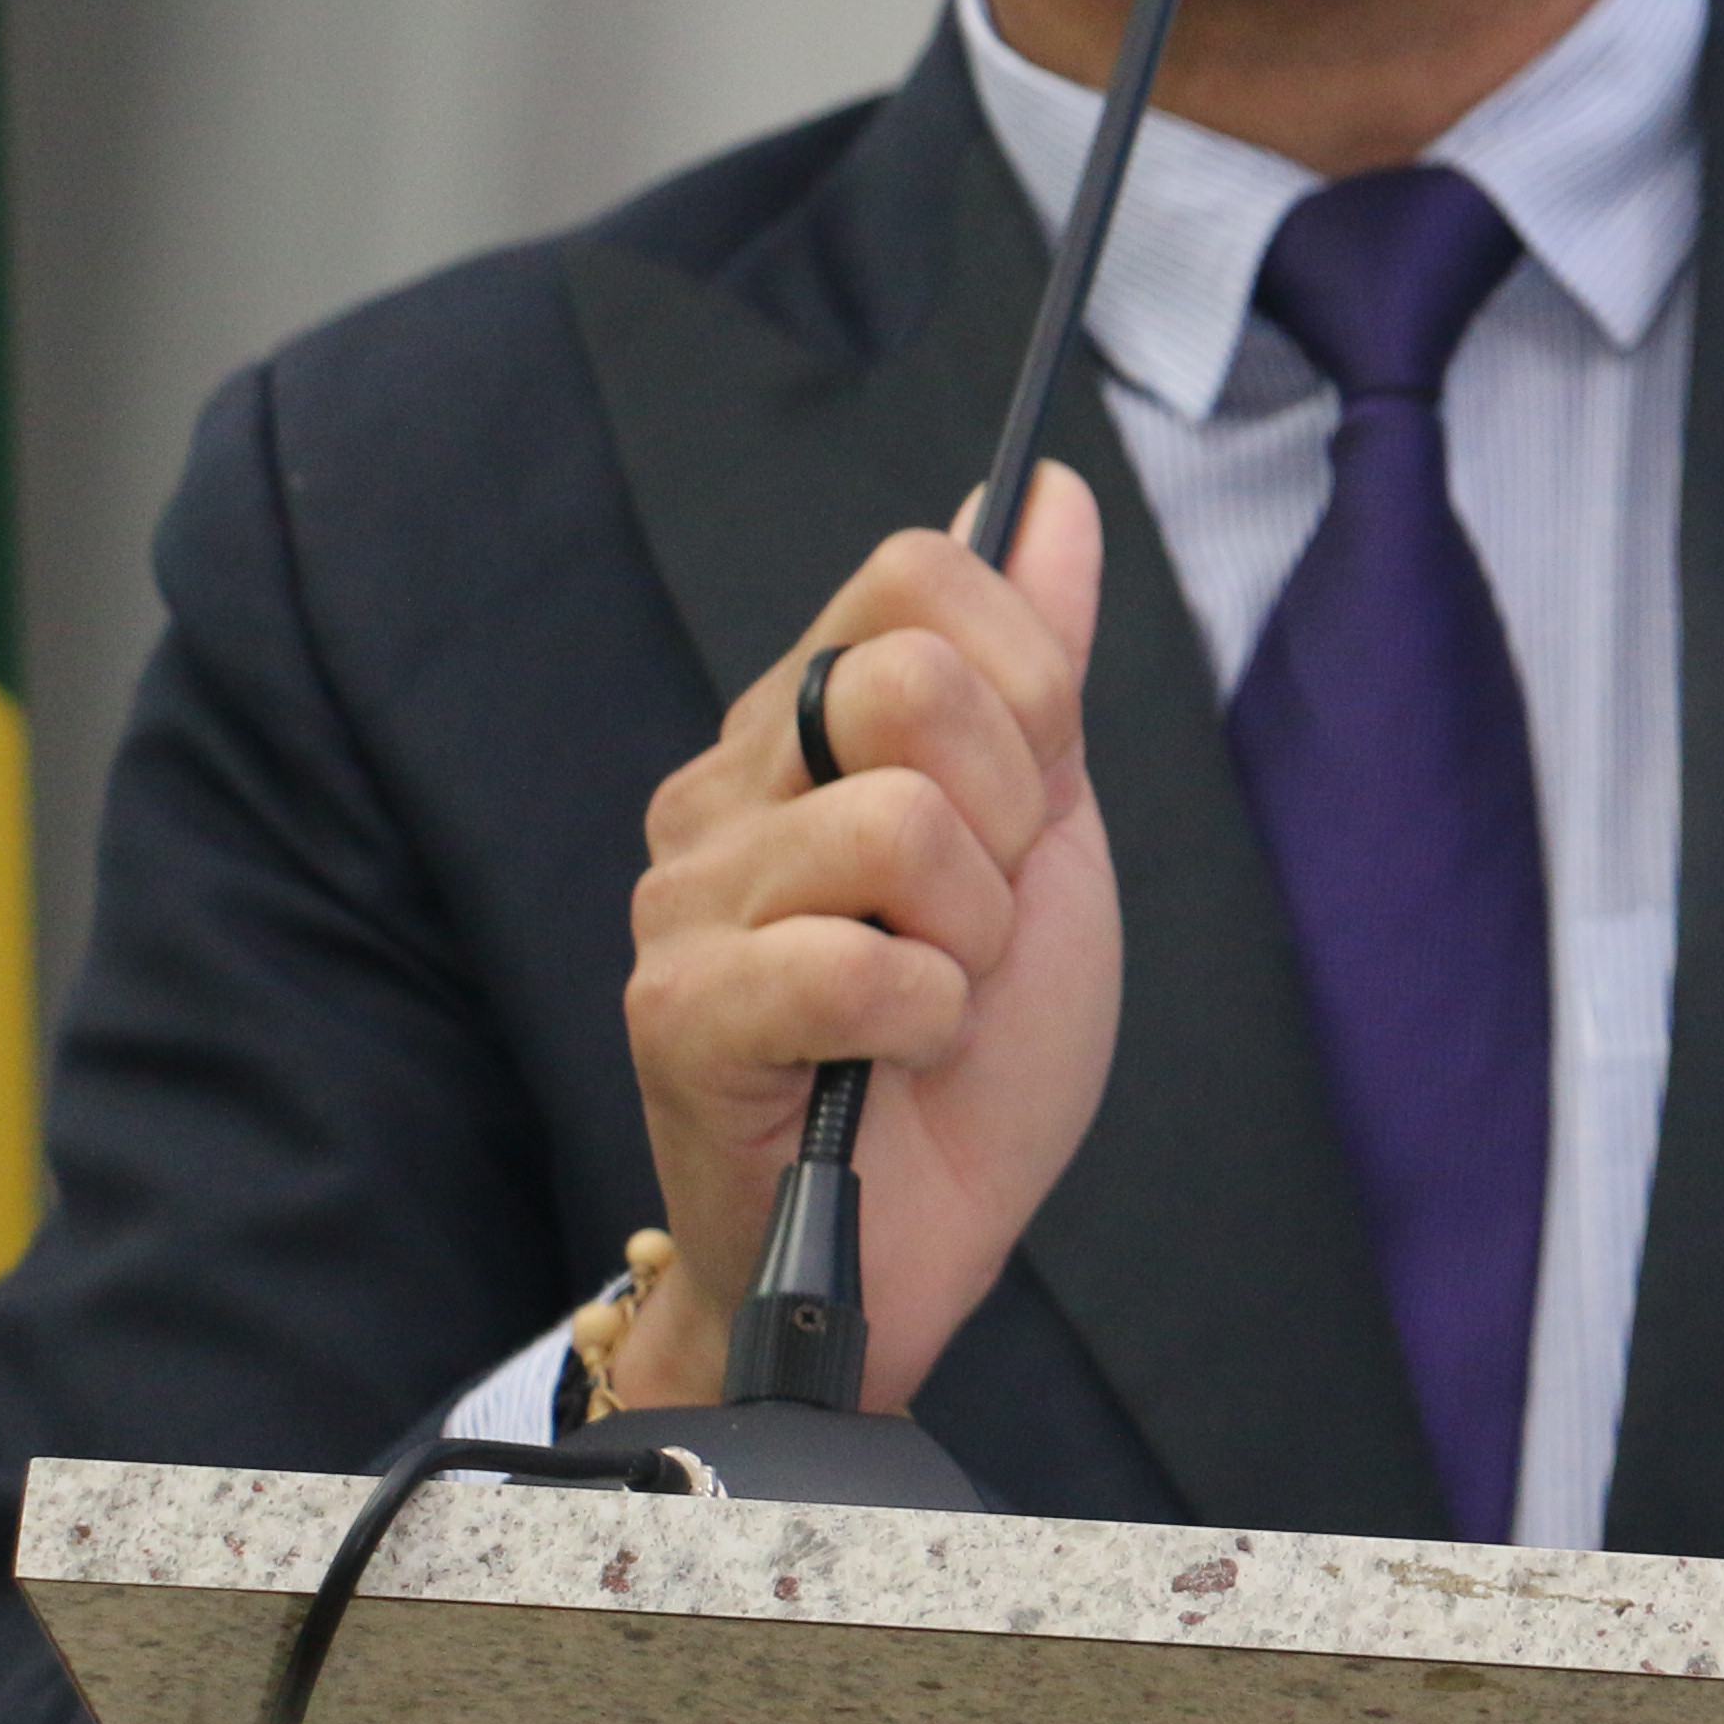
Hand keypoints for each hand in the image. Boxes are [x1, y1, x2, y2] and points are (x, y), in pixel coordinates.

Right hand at [608, 468, 1122, 1410]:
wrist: (932, 1235)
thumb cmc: (978, 1043)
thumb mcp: (1046, 826)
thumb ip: (1039, 656)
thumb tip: (1040, 488)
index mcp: (807, 725)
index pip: (916, 575)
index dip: (1027, 682)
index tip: (1028, 801)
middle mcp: (725, 784)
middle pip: (905, 676)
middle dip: (1005, 812)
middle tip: (978, 915)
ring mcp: (686, 895)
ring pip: (897, 821)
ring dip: (971, 937)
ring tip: (936, 998)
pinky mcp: (677, 1011)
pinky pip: (854, 959)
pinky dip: (925, 1018)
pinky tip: (897, 1054)